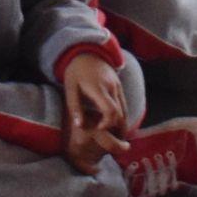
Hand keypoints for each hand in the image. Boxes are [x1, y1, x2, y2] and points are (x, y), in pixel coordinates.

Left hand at [61, 56, 130, 173]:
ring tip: (116, 139)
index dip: (108, 124)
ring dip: (122, 125)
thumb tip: (80, 127)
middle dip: (118, 130)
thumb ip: (75, 108)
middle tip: (112, 144)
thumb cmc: (75, 73)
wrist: (86, 52)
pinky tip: (117, 126)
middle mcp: (112, 88)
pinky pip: (124, 104)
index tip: (100, 131)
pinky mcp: (119, 86)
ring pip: (125, 110)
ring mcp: (118, 86)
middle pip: (121, 114)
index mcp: (98, 89)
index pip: (110, 111)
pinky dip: (123, 116)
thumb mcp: (70, 89)